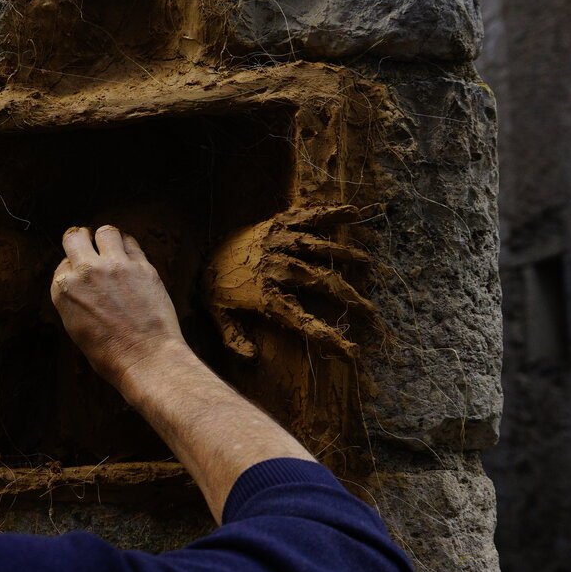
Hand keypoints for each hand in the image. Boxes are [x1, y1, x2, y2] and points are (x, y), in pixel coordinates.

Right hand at [50, 225, 187, 389]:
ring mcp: (115, 266)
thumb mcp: (76, 329)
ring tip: (112, 249)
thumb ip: (74, 300)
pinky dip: (128, 247)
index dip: (72, 267)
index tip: (81, 273)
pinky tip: (130, 257)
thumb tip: (80, 284)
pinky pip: (131, 243)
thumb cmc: (110, 354)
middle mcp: (85, 272)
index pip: (62, 264)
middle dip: (81, 240)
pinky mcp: (142, 266)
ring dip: (107, 239)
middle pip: (75, 237)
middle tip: (90, 246)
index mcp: (64, 290)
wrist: (145, 359)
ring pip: (106, 232)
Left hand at [202, 206, 379, 359]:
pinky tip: (352, 212)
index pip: (302, 322)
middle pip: (320, 282)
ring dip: (345, 255)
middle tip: (370, 310)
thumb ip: (235, 340)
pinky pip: (307, 217)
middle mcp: (276, 268)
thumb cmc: (216, 287)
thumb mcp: (219, 318)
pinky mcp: (278, 224)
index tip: (352, 352)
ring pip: (319, 249)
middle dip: (348, 297)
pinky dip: (330, 213)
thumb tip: (253, 359)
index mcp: (266, 297)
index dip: (328, 337)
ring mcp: (278, 242)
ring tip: (366, 263)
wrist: (200, 250)